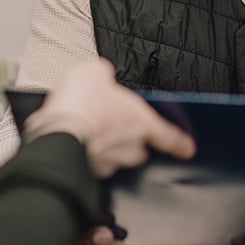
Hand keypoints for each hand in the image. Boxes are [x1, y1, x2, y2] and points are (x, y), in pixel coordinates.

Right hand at [25, 58, 195, 177]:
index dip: (180, 143)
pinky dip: (86, 155)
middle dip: (131, 140)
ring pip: (116, 159)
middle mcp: (130, 146)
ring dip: (108, 149)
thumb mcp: (94, 71)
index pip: (170, 136)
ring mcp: (110, 163)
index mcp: (141, 121)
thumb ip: (104, 73)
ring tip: (90, 133)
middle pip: (140, 148)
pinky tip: (75, 142)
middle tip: (114, 125)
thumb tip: (102, 75)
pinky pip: (93, 165)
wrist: (57, 133)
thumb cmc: (81, 103)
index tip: (188, 149)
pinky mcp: (90, 173)